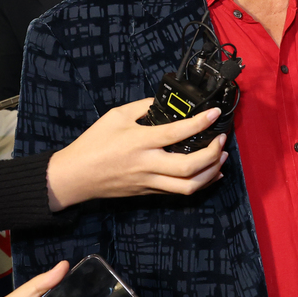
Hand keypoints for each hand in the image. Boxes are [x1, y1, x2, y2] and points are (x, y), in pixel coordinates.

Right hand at [45, 98, 227, 209]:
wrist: (75, 176)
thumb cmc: (93, 144)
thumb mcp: (116, 116)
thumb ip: (143, 107)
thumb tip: (164, 103)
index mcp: (139, 142)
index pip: (177, 133)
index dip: (200, 123)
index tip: (214, 114)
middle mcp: (147, 165)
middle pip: (190, 167)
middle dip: (213, 154)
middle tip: (221, 140)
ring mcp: (149, 182)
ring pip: (189, 186)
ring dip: (211, 173)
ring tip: (221, 158)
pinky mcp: (149, 192)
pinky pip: (179, 192)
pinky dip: (199, 183)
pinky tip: (210, 174)